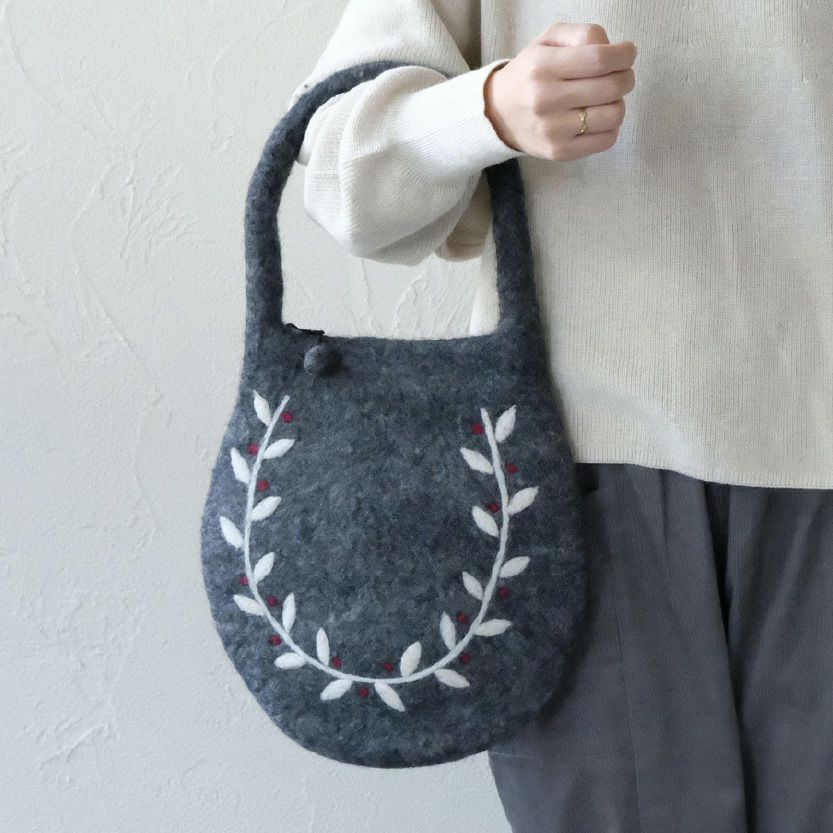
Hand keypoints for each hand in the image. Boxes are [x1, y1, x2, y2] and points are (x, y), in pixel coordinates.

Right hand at [484, 22, 636, 160]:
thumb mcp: (548, 41)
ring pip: (613, 116)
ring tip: (606, 99)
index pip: (599, 59)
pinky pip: (606, 140)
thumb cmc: (530, 73)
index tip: (627, 53)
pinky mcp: (560, 152)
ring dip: (619, 103)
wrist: (498, 115)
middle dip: (626, 78)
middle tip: (621, 75)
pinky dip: (611, 127)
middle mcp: (546, 100)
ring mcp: (553, 131)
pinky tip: (598, 118)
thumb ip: (581, 34)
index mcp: (543, 67)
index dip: (624, 55)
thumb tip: (612, 48)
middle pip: (611, 87)